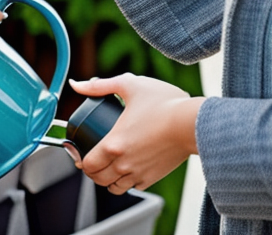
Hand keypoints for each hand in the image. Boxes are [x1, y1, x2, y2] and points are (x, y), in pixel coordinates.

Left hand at [69, 73, 203, 194]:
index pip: (87, 164)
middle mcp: (123, 164)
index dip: (80, 160)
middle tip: (92, 160)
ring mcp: (139, 173)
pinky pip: (134, 187)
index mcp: (113, 144)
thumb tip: (76, 84)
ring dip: (107, 179)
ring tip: (108, 166)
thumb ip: (100, 86)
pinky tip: (127, 169)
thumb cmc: (165, 102)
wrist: (194, 122)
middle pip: (98, 179)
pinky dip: (126, 182)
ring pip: (114, 188)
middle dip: (92, 171)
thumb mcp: (129, 85)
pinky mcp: (154, 177)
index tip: (80, 154)